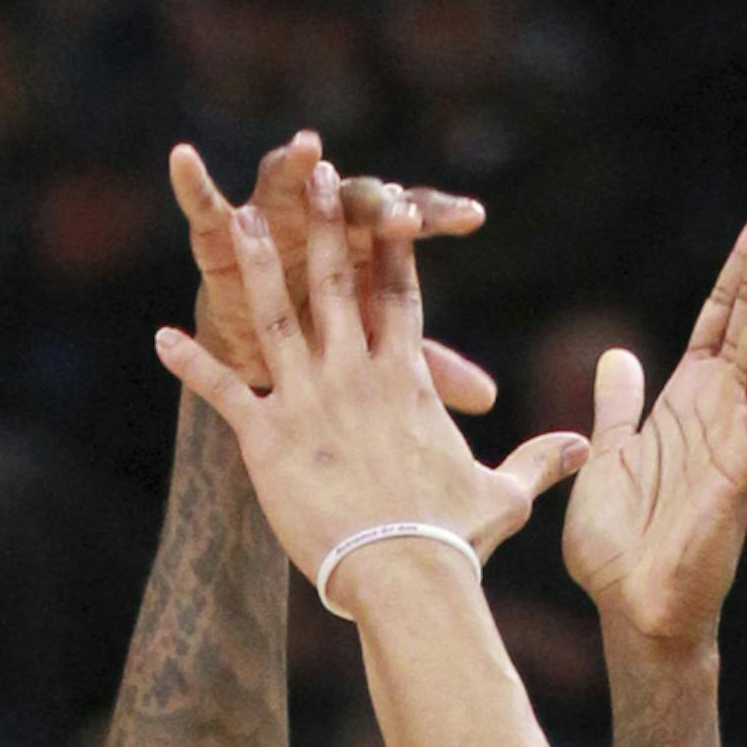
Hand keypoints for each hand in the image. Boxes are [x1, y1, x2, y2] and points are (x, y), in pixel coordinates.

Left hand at [156, 163, 587, 590]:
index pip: (400, 297)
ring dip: (253, 264)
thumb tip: (585, 448)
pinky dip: (190, 364)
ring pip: (274, 316)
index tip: (387, 200)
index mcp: (407, 381)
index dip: (392, 246)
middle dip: (323, 223)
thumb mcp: (504, 494)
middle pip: (336, 283)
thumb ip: (540, 461)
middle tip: (313, 173)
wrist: (405, 573)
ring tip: (233, 217)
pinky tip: (161, 337)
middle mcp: (356, 375)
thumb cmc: (454, 537)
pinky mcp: (266, 437)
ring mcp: (309, 401)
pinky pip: (222, 390)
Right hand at [171, 134, 497, 415]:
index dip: (438, 218)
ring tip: (306, 148)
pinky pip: (203, 209)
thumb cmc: (330, 348)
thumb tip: (488, 397)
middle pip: (353, 203)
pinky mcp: (224, 237)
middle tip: (393, 205)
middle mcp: (323, 222)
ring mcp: (274, 221)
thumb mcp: (373, 364)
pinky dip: (192, 187)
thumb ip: (426, 372)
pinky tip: (183, 159)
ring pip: (282, 186)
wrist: (265, 355)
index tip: (471, 218)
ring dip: (291, 168)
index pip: (409, 226)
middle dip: (371, 201)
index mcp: (368, 245)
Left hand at [564, 178, 746, 645]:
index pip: (719, 312)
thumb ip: (615, 408)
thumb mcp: (603, 458)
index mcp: (686, 401)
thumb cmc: (619, 549)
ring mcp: (738, 435)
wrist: (631, 613)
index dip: (741, 259)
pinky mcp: (743, 469)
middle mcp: (719, 408)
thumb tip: (619, 357)